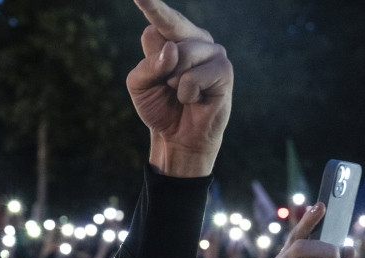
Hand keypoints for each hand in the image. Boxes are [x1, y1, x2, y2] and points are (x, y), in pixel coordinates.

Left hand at [127, 0, 232, 177]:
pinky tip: (195, 100)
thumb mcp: (140, 86)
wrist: (178, 137)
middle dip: (160, 65)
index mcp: (173, 38)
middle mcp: (195, 39)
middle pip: (168, 33)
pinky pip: (191, 78)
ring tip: (182, 94)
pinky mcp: (224, 70)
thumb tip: (173, 49)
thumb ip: (148, 65)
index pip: (160, 19)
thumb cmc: (159, 106)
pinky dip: (186, 94)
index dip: (152, 5)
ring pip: (181, 56)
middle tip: (168, 86)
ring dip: (173, 82)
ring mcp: (213, 52)